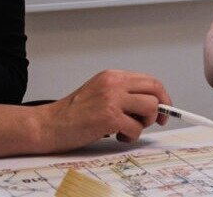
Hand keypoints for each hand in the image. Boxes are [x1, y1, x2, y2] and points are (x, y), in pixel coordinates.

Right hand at [38, 70, 170, 151]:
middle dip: (161, 108)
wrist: (48, 125)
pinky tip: (117, 135)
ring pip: (150, 107)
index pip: (149, 80)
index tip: (163, 109)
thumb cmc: (72, 114)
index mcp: (112, 76)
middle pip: (155, 89)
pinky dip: (131, 136)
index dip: (161, 96)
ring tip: (127, 129)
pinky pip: (136, 127)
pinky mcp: (108, 117)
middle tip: (155, 121)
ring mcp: (111, 99)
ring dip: (144, 123)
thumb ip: (123, 94)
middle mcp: (114, 83)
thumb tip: (151, 105)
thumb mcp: (100, 93)